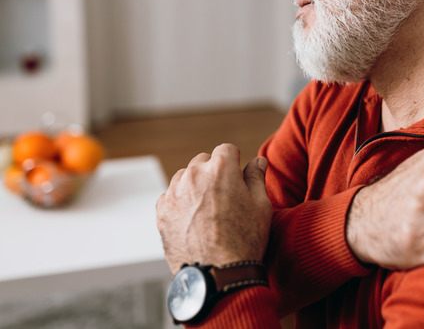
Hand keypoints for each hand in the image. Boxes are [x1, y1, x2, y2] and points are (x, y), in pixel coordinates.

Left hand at [156, 144, 272, 273]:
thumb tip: (258, 161)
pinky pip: (171, 197)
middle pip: (203, 161)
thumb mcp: (261, 205)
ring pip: (185, 178)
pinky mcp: (161, 211)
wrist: (218, 274)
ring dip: (195, 186)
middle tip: (224, 197)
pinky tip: (194, 221)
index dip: (235, 163)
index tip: (237, 178)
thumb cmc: (245, 240)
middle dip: (213, 172)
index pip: (227, 150)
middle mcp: (194, 174)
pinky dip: (180, 203)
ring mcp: (174, 193)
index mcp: (220, 168)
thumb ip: (256, 177)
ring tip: (208, 211)